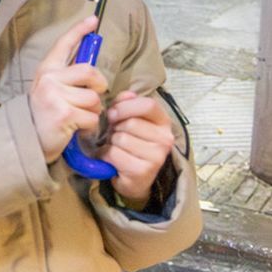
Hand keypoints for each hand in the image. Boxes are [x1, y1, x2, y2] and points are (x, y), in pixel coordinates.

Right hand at [29, 16, 108, 162]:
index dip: (79, 30)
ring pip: (94, 99)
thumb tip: (91, 71)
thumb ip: (67, 78)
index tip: (93, 20)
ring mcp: (55, 95)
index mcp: (47, 70)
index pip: (64, 44)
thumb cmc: (43, 114)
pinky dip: (89, 126)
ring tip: (78, 117)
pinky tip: (76, 128)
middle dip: (98, 87)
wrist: (26, 139)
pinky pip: (91, 117)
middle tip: (91, 98)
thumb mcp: (50, 90)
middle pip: (90, 72)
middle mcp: (49, 78)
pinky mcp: (64, 113)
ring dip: (92, 112)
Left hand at [102, 90, 175, 207]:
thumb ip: (125, 103)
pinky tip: (113, 159)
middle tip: (116, 135)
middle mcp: (166, 139)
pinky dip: (106, 155)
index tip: (113, 113)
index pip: (148, 105)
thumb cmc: (129, 142)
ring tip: (116, 148)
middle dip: (115, 128)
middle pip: (131, 122)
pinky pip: (114, 153)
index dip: (125, 106)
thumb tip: (127, 94)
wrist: (132, 177)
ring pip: (121, 138)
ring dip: (111, 142)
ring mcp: (157, 157)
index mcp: (163, 122)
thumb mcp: (126, 119)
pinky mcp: (143, 171)